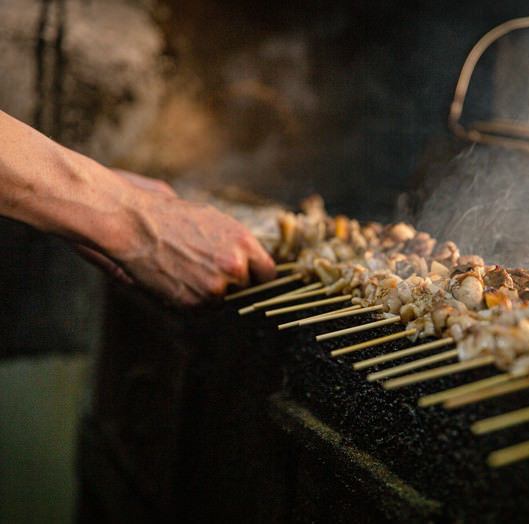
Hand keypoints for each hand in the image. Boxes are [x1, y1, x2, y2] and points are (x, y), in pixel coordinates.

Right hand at [80, 171, 275, 306]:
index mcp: (244, 243)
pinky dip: (193, 300)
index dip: (255, 275)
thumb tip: (251, 263)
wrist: (137, 227)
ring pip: (224, 301)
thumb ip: (239, 245)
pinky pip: (203, 309)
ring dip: (212, 293)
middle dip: (233, 284)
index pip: (267, 273)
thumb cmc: (174, 219)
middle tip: (209, 270)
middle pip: (247, 289)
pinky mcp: (194, 304)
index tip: (246, 276)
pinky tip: (178, 280)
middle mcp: (235, 267)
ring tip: (189, 271)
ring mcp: (215, 288)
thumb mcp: (217, 222)